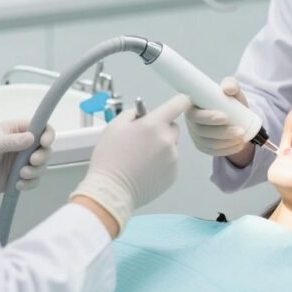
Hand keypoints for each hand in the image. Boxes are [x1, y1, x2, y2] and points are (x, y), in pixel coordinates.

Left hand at [0, 121, 54, 200]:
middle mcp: (21, 145)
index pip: (40, 127)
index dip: (47, 133)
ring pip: (42, 165)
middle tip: (32, 162)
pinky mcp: (19, 177)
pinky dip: (30, 183)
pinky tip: (18, 184)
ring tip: (21, 175)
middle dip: (42, 156)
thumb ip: (12, 141)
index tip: (44, 143)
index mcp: (15, 131)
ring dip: (36, 171)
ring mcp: (21, 162)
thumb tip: (32, 137)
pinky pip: (34, 180)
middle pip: (45, 148)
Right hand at [71, 94, 190, 231]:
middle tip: (144, 139)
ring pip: (171, 146)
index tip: (181, 101)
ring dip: (161, 147)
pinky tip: (145, 169)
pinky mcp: (173, 174)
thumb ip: (132, 113)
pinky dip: (162, 163)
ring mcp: (172, 159)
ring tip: (141, 158)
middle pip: (173, 127)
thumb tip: (142, 112)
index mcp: (153, 125)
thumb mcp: (114, 127)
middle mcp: (167, 140)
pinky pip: (171, 162)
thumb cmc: (110, 159)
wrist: (111, 190)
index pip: (178, 104)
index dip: (180, 101)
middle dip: (162, 129)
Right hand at [184, 77, 248, 156]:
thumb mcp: (232, 90)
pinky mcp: (202, 145)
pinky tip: (238, 147)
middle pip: (201, 131)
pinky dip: (226, 150)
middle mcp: (191, 121)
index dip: (208, 117)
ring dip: (226, 143)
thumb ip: (231, 84)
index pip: (195, 114)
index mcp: (193, 105)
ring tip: (242, 139)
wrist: (235, 116)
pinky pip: (212, 151)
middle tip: (240, 131)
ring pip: (208, 143)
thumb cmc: (229, 100)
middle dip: (222, 132)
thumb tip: (228, 89)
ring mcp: (195, 135)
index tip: (225, 117)